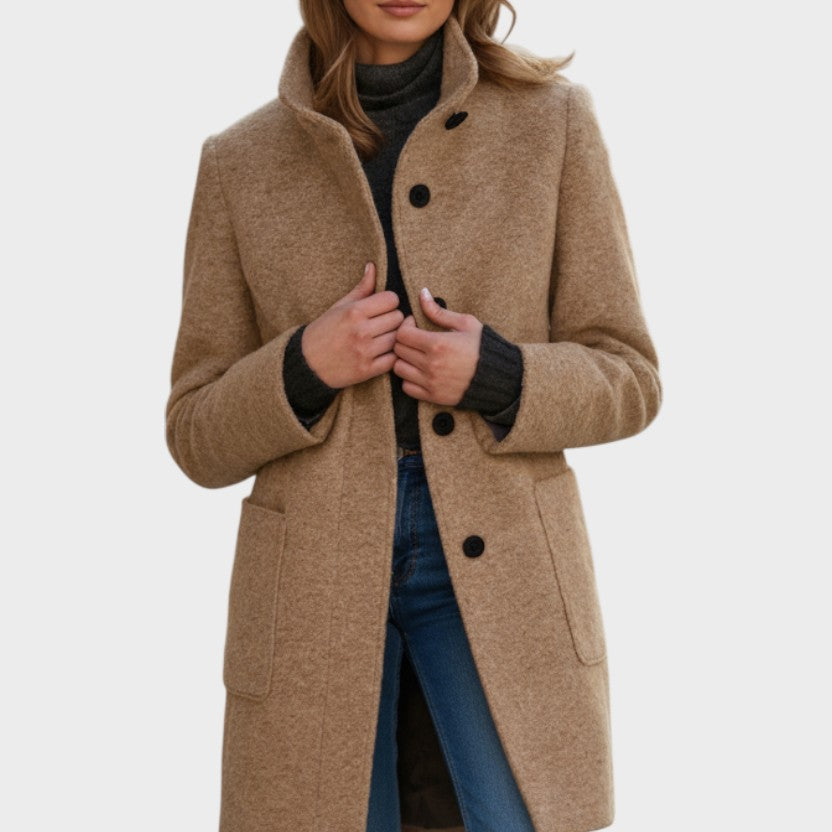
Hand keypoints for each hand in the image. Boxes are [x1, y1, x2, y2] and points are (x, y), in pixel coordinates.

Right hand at [302, 262, 403, 387]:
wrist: (307, 363)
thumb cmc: (324, 331)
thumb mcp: (339, 307)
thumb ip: (361, 289)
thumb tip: (373, 266)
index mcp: (354, 311)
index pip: (392, 299)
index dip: (389, 302)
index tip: (382, 308)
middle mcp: (361, 331)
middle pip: (398, 318)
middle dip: (392, 319)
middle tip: (383, 323)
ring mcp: (365, 351)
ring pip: (398, 339)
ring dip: (393, 338)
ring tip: (383, 337)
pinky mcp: (367, 370)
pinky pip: (393, 359)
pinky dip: (391, 356)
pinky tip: (382, 352)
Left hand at [392, 287, 481, 405]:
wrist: (499, 377)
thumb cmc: (483, 347)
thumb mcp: (465, 323)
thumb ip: (439, 311)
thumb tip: (422, 293)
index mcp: (437, 344)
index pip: (402, 334)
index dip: (405, 326)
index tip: (415, 325)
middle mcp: (431, 365)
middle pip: (398, 350)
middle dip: (404, 341)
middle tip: (416, 339)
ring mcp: (431, 382)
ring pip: (399, 369)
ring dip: (404, 360)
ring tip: (417, 355)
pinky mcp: (433, 397)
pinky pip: (407, 388)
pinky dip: (409, 379)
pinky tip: (420, 371)